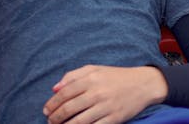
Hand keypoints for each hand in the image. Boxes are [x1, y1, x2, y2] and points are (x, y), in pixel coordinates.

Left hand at [43, 65, 167, 123]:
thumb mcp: (94, 69)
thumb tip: (55, 88)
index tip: (46, 110)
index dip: (52, 104)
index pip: (64, 93)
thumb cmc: (115, 76)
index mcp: (90, 79)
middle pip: (69, 108)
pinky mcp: (114, 119)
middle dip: (56, 117)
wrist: (143, 84)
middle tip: (50, 121)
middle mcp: (97, 93)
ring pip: (79, 121)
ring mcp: (106, 107)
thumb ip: (72, 76)